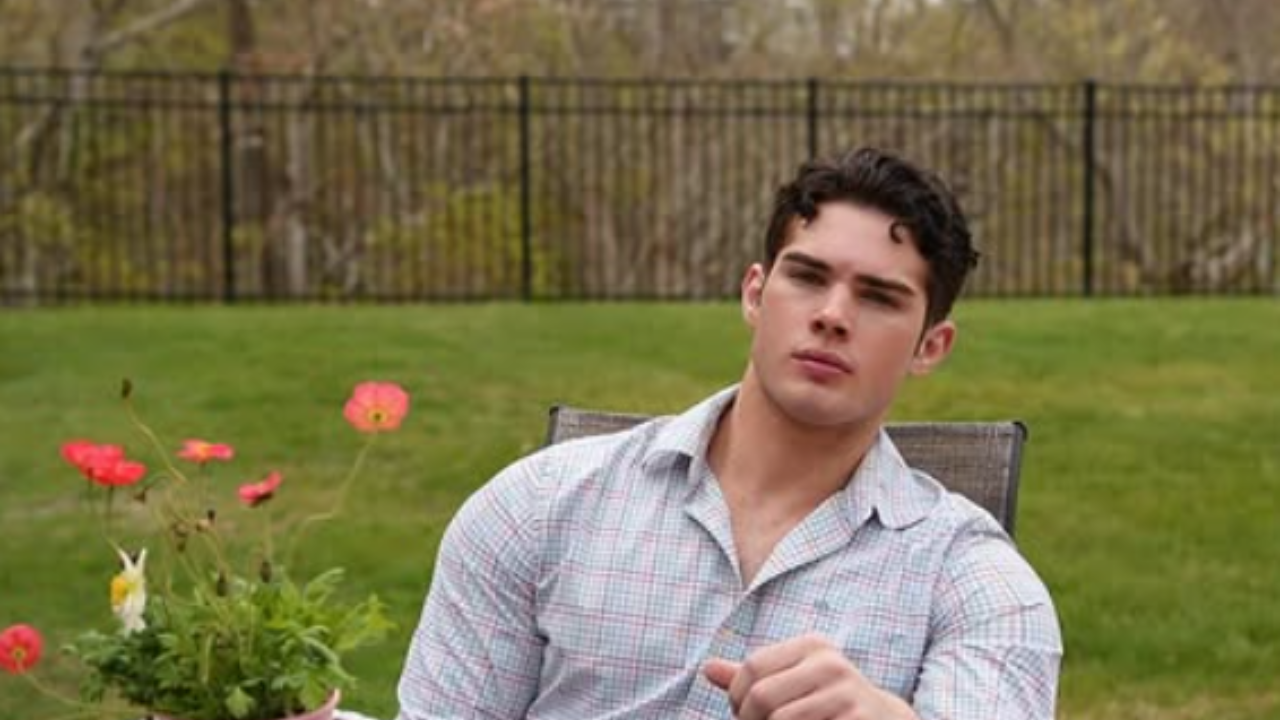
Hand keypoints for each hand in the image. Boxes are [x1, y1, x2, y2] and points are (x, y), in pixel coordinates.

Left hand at [702, 633, 916, 719]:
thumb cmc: (828, 704)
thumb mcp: (794, 682)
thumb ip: (753, 677)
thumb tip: (708, 669)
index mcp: (812, 646)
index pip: (753, 667)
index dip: (737, 696)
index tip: (742, 714)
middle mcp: (830, 663)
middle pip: (762, 695)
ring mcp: (846, 693)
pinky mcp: (857, 719)